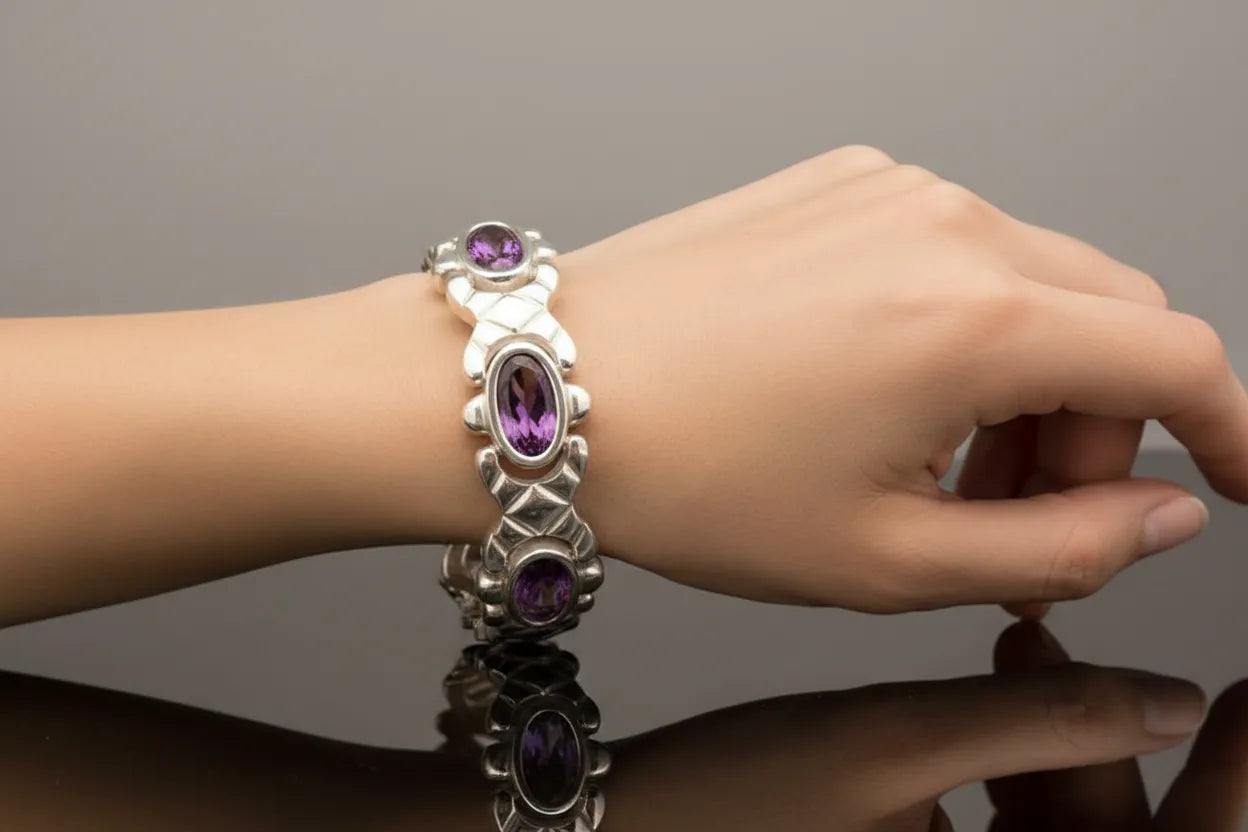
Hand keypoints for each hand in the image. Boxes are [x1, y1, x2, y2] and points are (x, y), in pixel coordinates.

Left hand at [556, 145, 1247, 611]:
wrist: (539, 392)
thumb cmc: (681, 473)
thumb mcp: (888, 559)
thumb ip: (1059, 547)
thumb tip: (1157, 517)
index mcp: (974, 320)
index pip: (1176, 361)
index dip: (1227, 432)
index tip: (1228, 480)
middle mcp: (945, 225)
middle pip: (1111, 320)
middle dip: (1099, 430)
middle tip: (1021, 519)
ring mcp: (886, 190)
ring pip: (1032, 284)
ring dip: (1024, 382)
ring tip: (936, 469)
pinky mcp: (835, 184)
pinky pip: (951, 249)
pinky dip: (957, 327)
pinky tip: (881, 395)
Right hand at [607, 624, 1247, 830]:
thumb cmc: (727, 806)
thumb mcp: (892, 746)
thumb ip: (1040, 723)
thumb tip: (1165, 702)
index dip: (1236, 780)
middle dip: (1143, 754)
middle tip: (1167, 668)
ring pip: (1060, 827)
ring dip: (1064, 743)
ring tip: (1037, 647)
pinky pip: (1010, 824)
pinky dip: (1015, 756)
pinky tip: (995, 679)